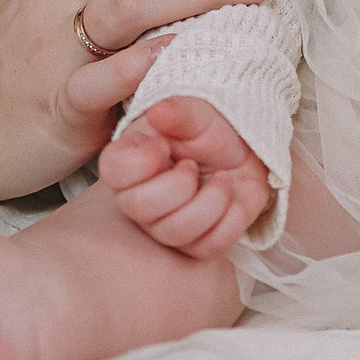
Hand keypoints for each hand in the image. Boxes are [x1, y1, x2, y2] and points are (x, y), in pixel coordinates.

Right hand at [99, 96, 271, 260]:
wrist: (247, 154)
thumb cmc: (212, 132)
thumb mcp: (199, 115)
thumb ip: (180, 113)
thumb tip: (158, 112)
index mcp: (133, 159)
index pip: (112, 169)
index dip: (139, 162)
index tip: (164, 146)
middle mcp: (141, 196)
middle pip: (139, 208)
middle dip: (178, 184)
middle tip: (194, 166)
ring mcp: (166, 224)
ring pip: (174, 231)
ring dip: (210, 201)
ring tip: (223, 179)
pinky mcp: (196, 244)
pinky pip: (208, 247)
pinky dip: (229, 222)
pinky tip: (234, 202)